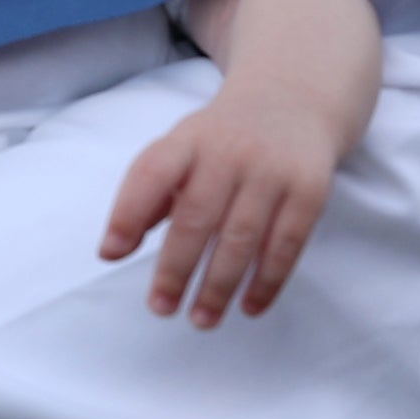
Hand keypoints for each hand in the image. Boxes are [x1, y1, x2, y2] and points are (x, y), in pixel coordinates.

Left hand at [97, 90, 345, 326]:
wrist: (294, 99)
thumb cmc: (222, 139)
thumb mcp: (180, 148)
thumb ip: (147, 194)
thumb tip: (111, 251)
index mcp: (188, 140)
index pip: (152, 173)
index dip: (128, 213)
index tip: (111, 255)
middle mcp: (229, 151)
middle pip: (197, 216)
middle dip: (176, 268)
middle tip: (161, 308)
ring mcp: (272, 170)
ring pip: (242, 237)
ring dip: (219, 285)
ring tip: (202, 320)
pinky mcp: (309, 189)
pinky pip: (287, 243)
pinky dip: (267, 281)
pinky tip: (249, 307)